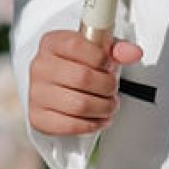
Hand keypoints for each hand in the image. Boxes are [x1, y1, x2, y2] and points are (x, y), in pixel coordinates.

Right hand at [27, 28, 143, 136]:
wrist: (56, 85)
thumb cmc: (77, 66)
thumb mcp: (96, 50)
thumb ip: (116, 49)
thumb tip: (132, 53)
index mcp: (52, 43)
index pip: (77, 46)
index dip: (101, 58)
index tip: (109, 65)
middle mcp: (40, 67)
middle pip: (82, 78)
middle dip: (107, 86)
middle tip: (112, 89)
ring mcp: (36, 93)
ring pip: (79, 105)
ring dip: (103, 108)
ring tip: (109, 105)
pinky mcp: (38, 117)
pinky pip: (70, 125)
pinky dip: (91, 124)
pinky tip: (98, 118)